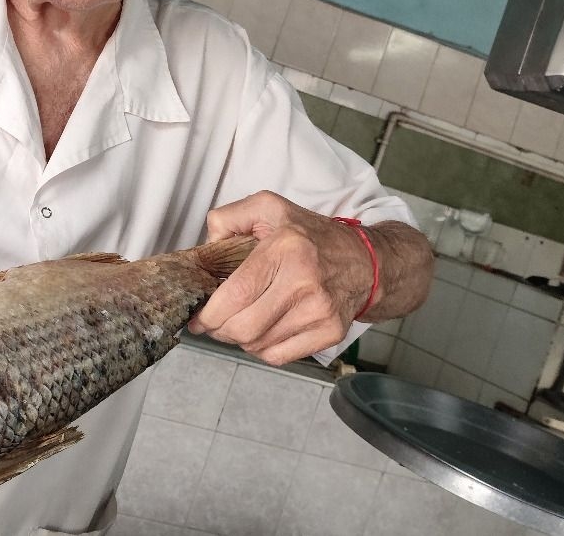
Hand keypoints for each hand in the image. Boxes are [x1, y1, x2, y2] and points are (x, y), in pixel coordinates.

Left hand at [187, 191, 375, 365]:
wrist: (366, 261)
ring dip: (239, 339)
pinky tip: (262, 331)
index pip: (237, 294)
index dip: (210, 313)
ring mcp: (320, 311)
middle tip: (212, 323)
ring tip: (238, 322)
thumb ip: (229, 217)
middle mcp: (305, 282)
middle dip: (218, 330)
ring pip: (258, 345)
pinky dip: (262, 349)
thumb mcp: (269, 208)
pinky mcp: (330, 333)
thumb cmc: (311, 236)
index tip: (197, 318)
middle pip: (244, 327)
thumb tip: (207, 248)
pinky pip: (279, 356)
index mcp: (286, 249)